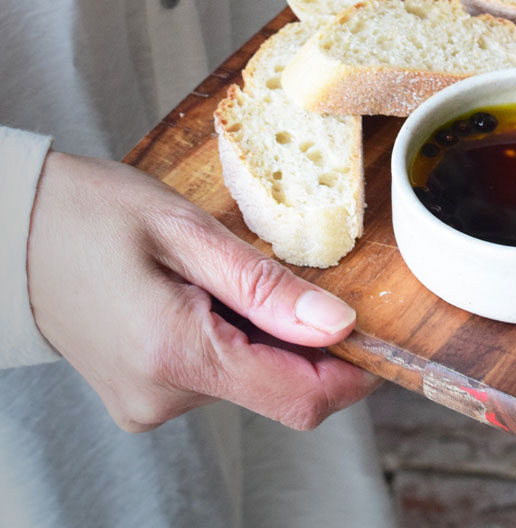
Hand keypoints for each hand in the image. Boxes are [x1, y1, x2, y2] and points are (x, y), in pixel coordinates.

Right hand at [27, 151, 377, 431]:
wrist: (9, 232)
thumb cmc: (91, 214)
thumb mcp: (187, 232)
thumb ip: (266, 287)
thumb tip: (340, 326)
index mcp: (177, 356)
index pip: (299, 398)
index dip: (353, 373)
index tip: (377, 333)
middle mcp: (163, 398)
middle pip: (279, 387)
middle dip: (305, 339)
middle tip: (290, 274)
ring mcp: (149, 403)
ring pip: (249, 377)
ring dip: (265, 332)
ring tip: (223, 273)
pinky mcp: (144, 394)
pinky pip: (216, 372)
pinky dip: (233, 335)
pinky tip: (205, 292)